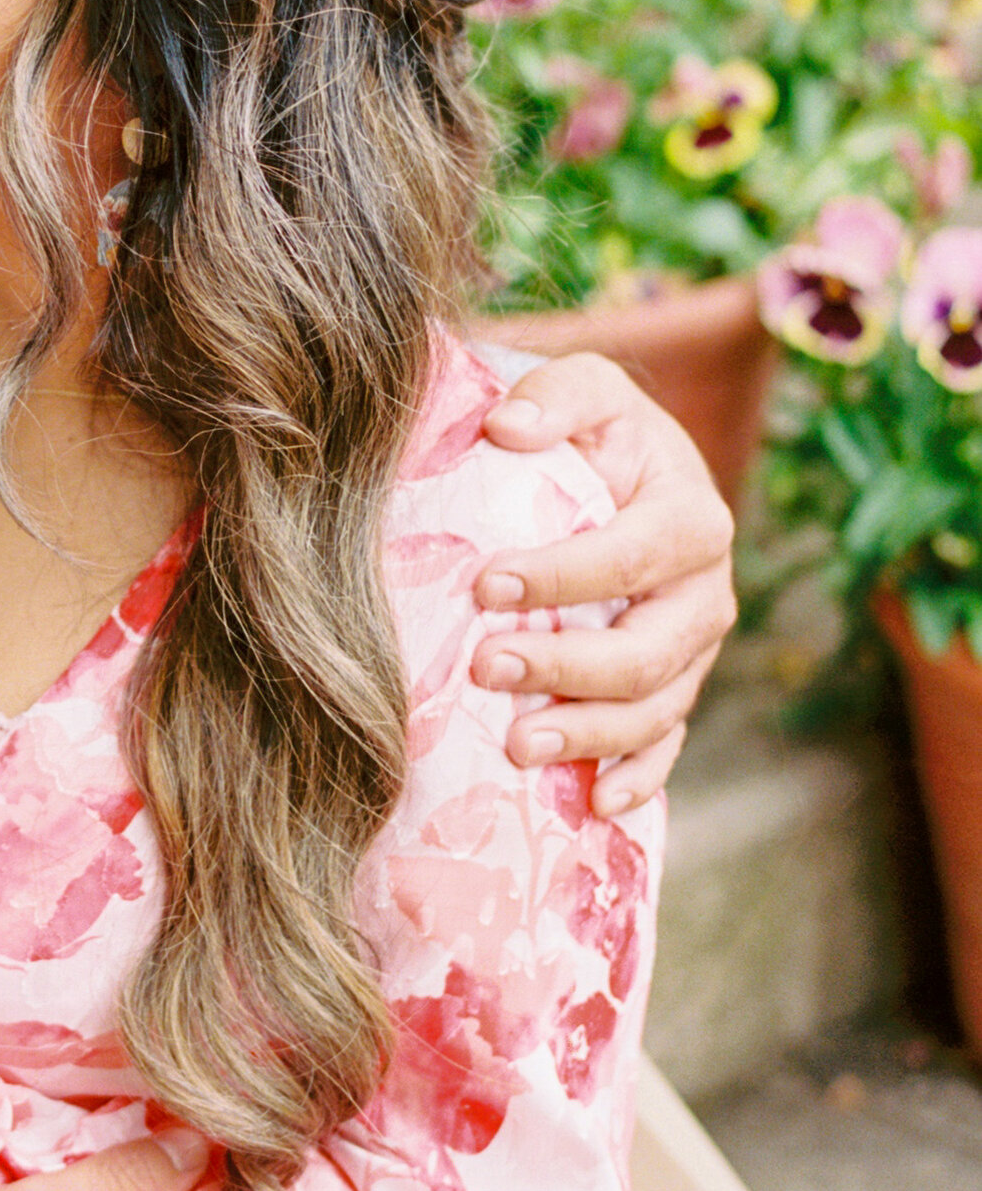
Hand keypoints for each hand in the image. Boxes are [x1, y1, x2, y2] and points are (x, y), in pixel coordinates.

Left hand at [470, 353, 736, 813]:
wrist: (631, 470)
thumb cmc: (597, 430)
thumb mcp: (586, 388)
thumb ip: (555, 397)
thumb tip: (506, 429)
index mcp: (691, 518)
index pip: (631, 557)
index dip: (561, 574)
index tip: (484, 582)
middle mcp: (705, 593)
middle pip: (648, 650)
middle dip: (566, 667)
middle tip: (484, 668)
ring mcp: (694, 650)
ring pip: (655, 710)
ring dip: (588, 734)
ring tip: (516, 745)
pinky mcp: (676, 688)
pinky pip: (667, 745)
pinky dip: (636, 779)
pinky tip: (592, 802)